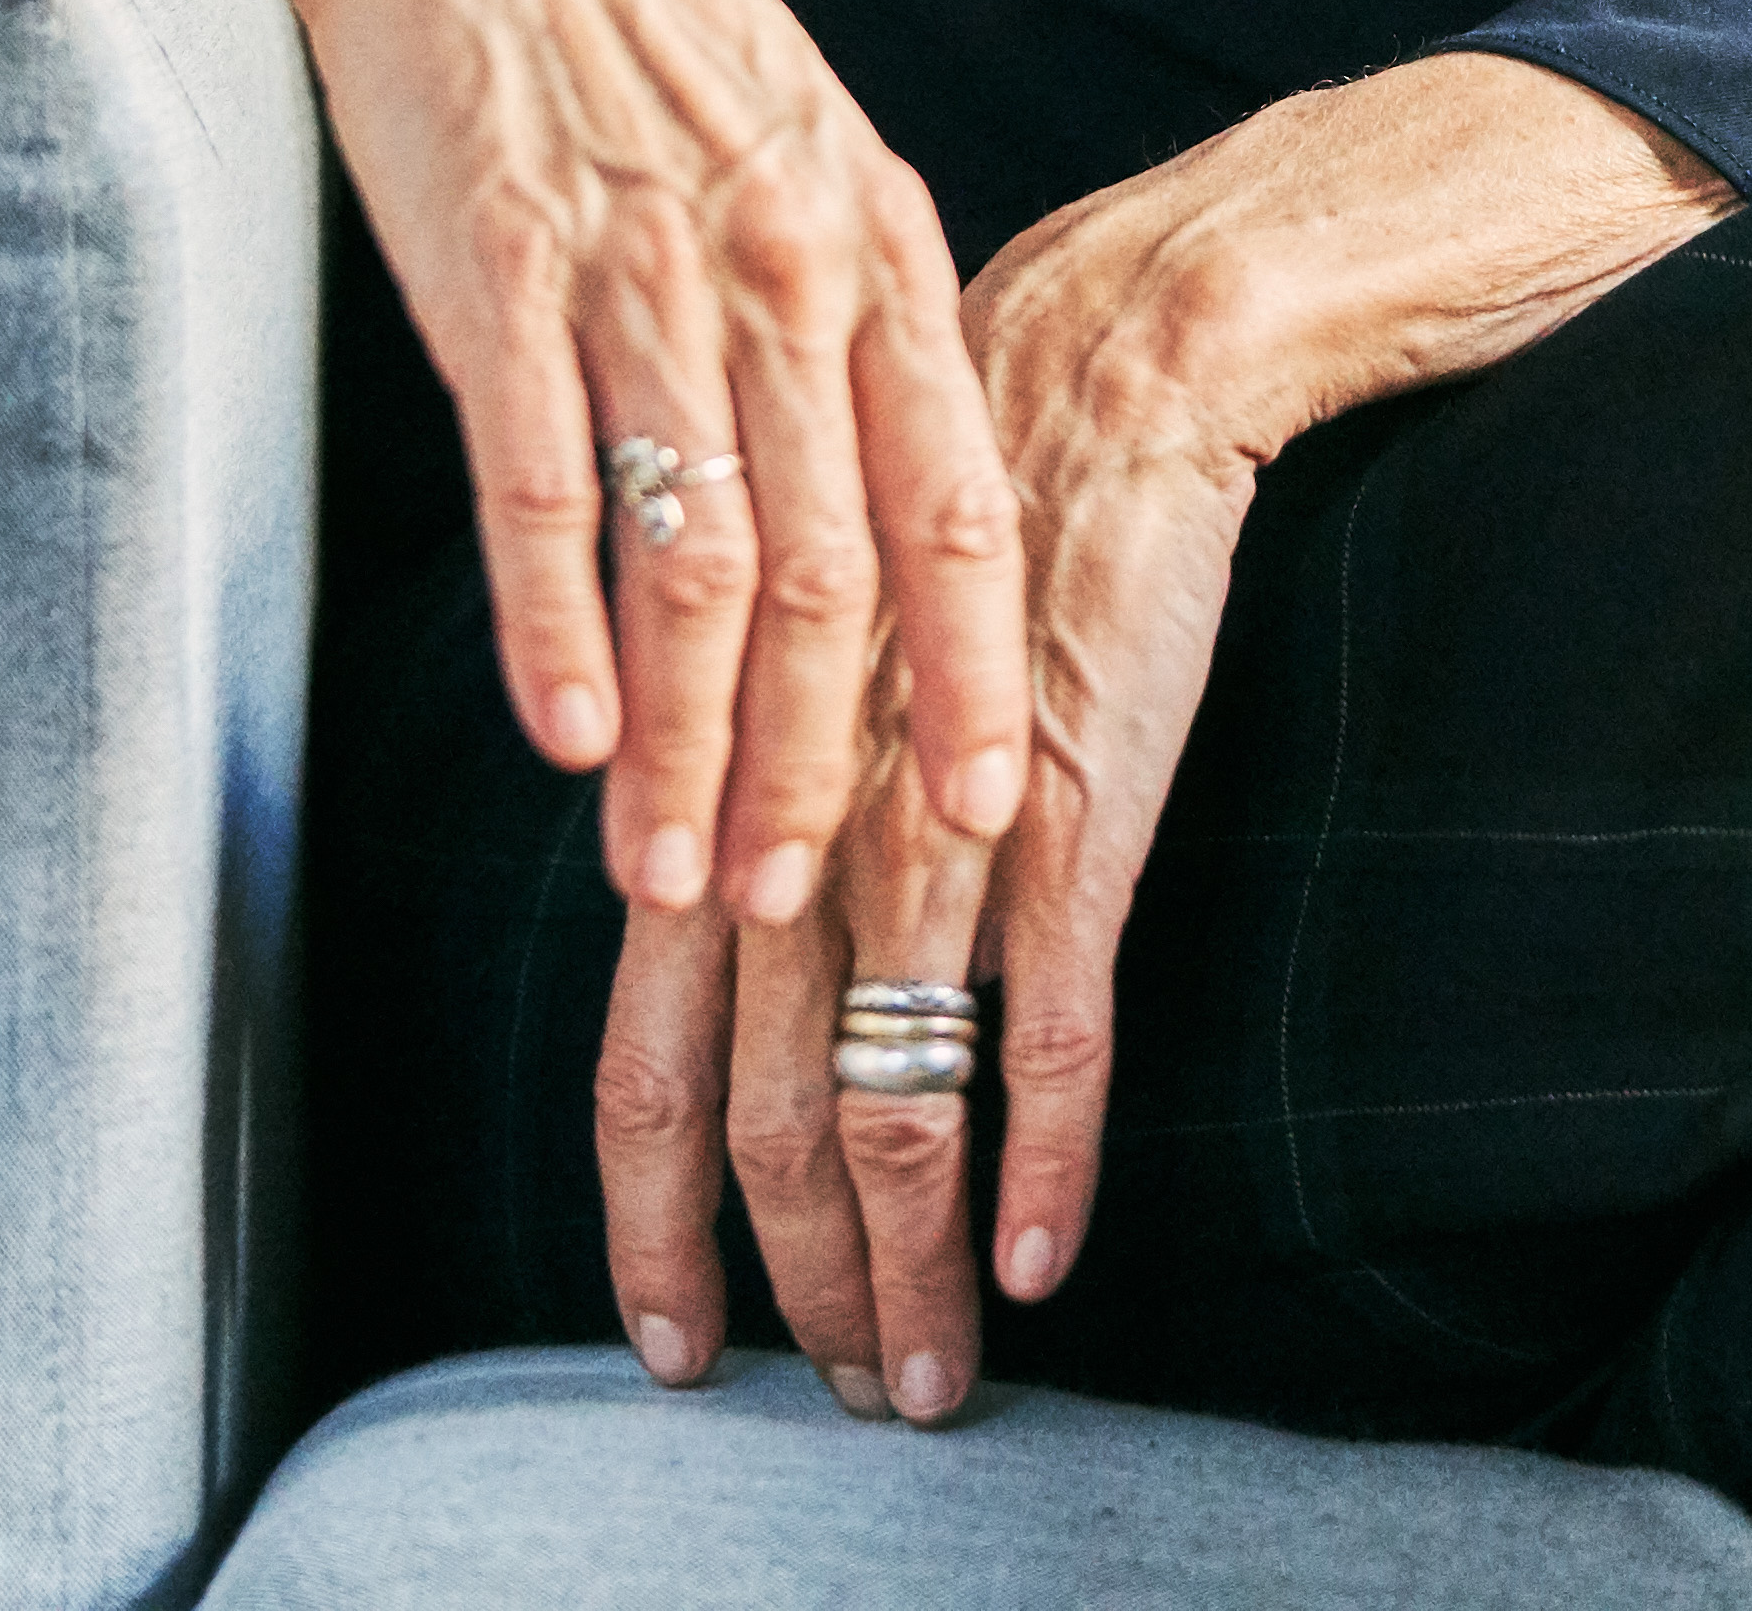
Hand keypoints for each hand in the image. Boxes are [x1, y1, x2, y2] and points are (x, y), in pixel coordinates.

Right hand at [260, 0, 1029, 921]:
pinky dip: (559, 629)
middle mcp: (777, 260)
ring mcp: (640, 267)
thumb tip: (865, 472)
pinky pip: (546, 484)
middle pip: (828, 570)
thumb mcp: (780, 132)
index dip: (975, 672)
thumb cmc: (625, 10)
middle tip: (800, 912)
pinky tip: (566, 742)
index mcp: (865, 232)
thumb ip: (829, 293)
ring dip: (683, 744)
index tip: (995, 819)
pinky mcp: (498, 271)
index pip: (955, 497)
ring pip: (693, 559)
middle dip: (819, 765)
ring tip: (665, 877)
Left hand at [595, 50, 1729, 1410]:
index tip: (669, 1332)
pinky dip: (1046, 1163)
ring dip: (909, 1269)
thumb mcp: (806, 636)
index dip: (645, 1209)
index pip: (642, 1045)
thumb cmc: (954, 491)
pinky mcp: (1078, 808)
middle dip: (782, 1287)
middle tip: (827, 1399)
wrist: (1108, 353)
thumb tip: (703, 920)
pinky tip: (1052, 1257)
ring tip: (936, 1378)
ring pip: (890, 1105)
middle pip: (754, 1113)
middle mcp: (810, 822)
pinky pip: (1050, 1031)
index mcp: (733, 781)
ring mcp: (941, 825)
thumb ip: (751, 779)